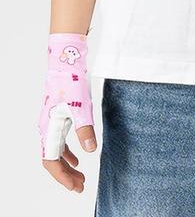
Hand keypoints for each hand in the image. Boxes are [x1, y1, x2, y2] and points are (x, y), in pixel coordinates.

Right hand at [39, 33, 96, 192]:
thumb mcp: (82, 108)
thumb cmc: (72, 85)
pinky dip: (67, 153)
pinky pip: (58, 143)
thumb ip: (85, 130)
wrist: (66, 65)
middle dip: (65, 176)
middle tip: (81, 187)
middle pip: (52, 161)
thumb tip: (91, 150)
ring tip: (80, 177)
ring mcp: (50, 124)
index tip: (76, 187)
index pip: (51, 162)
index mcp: (49, 130)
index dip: (62, 177)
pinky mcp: (57, 118)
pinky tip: (79, 158)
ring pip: (55, 153)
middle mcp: (46, 130)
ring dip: (66, 166)